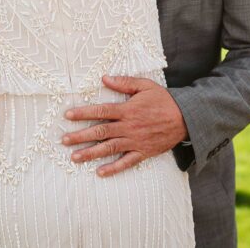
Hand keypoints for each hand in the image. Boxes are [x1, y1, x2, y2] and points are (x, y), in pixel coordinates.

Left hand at [62, 76, 187, 176]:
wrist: (185, 118)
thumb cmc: (164, 100)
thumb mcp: (145, 86)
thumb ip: (124, 82)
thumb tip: (104, 78)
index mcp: (127, 110)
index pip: (101, 111)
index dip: (83, 113)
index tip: (68, 116)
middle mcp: (128, 127)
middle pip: (100, 132)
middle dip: (80, 136)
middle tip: (64, 140)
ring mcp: (135, 141)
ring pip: (109, 148)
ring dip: (91, 153)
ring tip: (74, 157)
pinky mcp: (143, 152)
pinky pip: (126, 162)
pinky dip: (113, 168)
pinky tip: (100, 172)